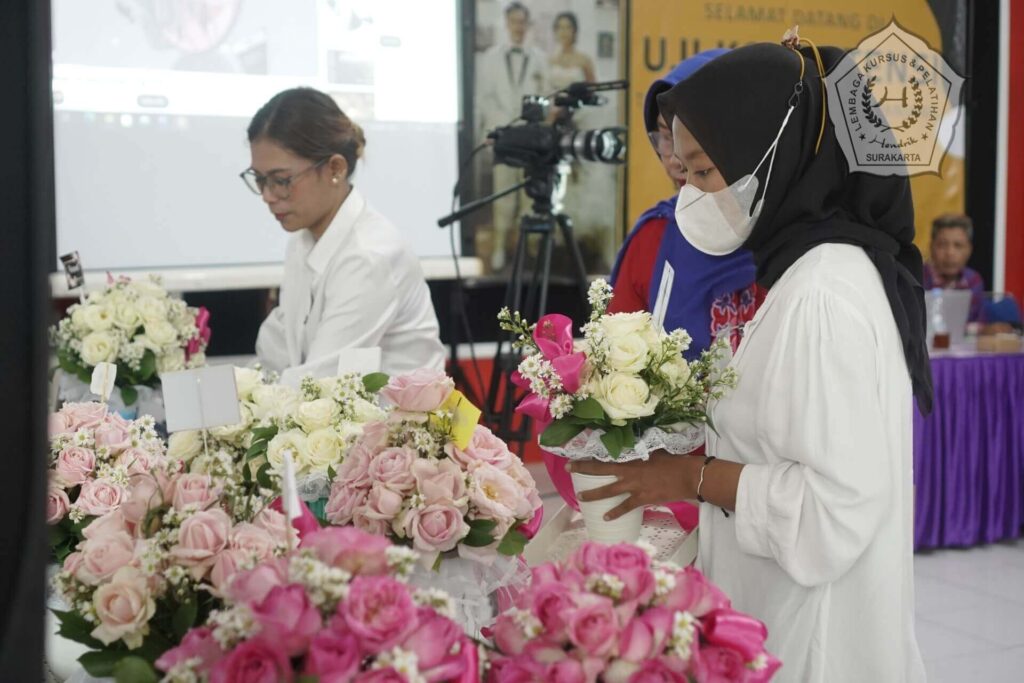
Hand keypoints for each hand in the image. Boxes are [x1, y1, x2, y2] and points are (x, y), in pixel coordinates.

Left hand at [568, 450, 703, 520]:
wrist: (687, 475)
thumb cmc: (672, 461)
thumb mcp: (654, 450)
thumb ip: (640, 449)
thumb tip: (632, 443)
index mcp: (630, 459)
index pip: (605, 457)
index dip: (590, 456)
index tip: (577, 454)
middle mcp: (628, 473)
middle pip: (600, 471)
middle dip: (583, 470)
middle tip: (568, 469)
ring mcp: (634, 487)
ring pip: (608, 491)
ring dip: (593, 495)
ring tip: (580, 498)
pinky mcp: (642, 499)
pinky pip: (625, 507)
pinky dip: (615, 513)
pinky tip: (605, 517)